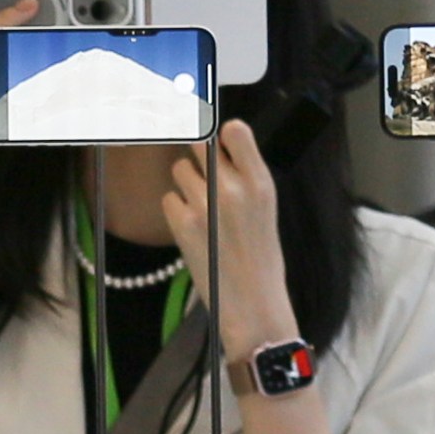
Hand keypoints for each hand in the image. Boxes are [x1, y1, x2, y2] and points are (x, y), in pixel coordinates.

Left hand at [165, 118, 294, 359]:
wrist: (253, 303)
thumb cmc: (260, 257)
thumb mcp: (265, 208)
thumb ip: (245, 176)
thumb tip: (219, 144)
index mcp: (260, 182)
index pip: (233, 130)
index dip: (219, 132)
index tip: (213, 135)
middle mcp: (233, 188)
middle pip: (199, 142)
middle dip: (197, 152)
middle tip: (201, 169)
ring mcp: (205, 205)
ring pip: (179, 170)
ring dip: (186, 184)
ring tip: (203, 209)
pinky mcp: (183, 224)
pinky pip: (169, 199)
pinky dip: (176, 210)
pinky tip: (192, 228)